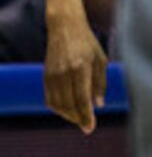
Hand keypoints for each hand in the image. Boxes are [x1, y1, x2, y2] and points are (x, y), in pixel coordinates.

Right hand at [44, 12, 107, 133]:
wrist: (65, 28)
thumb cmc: (88, 43)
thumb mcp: (101, 60)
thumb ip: (101, 83)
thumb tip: (99, 106)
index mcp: (80, 68)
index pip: (82, 99)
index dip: (86, 116)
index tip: (90, 128)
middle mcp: (64, 73)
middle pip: (69, 105)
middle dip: (78, 118)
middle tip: (87, 126)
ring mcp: (52, 75)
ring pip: (57, 105)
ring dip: (68, 115)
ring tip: (80, 118)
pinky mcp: (45, 76)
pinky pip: (49, 99)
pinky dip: (58, 108)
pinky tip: (69, 110)